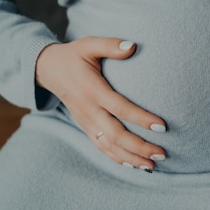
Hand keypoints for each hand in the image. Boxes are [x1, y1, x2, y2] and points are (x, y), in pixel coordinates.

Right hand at [35, 36, 165, 170]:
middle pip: (116, 135)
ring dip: (131, 158)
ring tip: (153, 165)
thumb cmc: (74, 55)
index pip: (120, 108)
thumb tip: (133, 46)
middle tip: (162, 153)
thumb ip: (110, 45)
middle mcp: (88, 110)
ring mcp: (86, 121)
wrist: (47, 69)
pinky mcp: (85, 127)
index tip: (162, 126)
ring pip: (109, 146)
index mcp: (92, 90)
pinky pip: (101, 147)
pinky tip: (134, 165)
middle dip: (140, 147)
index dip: (141, 118)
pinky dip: (117, 158)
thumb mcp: (88, 44)